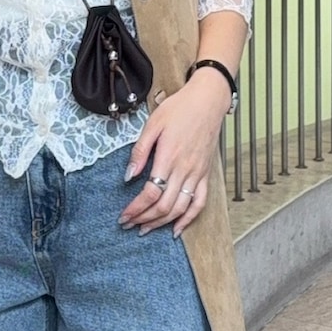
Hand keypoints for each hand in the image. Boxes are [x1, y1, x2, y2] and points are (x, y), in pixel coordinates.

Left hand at [119, 68, 230, 236]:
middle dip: (144, 219)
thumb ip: (140, 151)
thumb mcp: (153, 124)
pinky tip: (176, 229)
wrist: (208, 100)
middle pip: (164, 206)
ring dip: (161, 223)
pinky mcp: (206, 174)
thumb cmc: (180, 108)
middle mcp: (185, 169)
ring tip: (145, 229)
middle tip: (129, 225)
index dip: (135, 209)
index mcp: (169, 157)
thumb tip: (128, 176)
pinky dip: (188, 219)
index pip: (150, 193)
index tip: (123, 216)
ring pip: (180, 209)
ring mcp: (197, 174)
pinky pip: (199, 203)